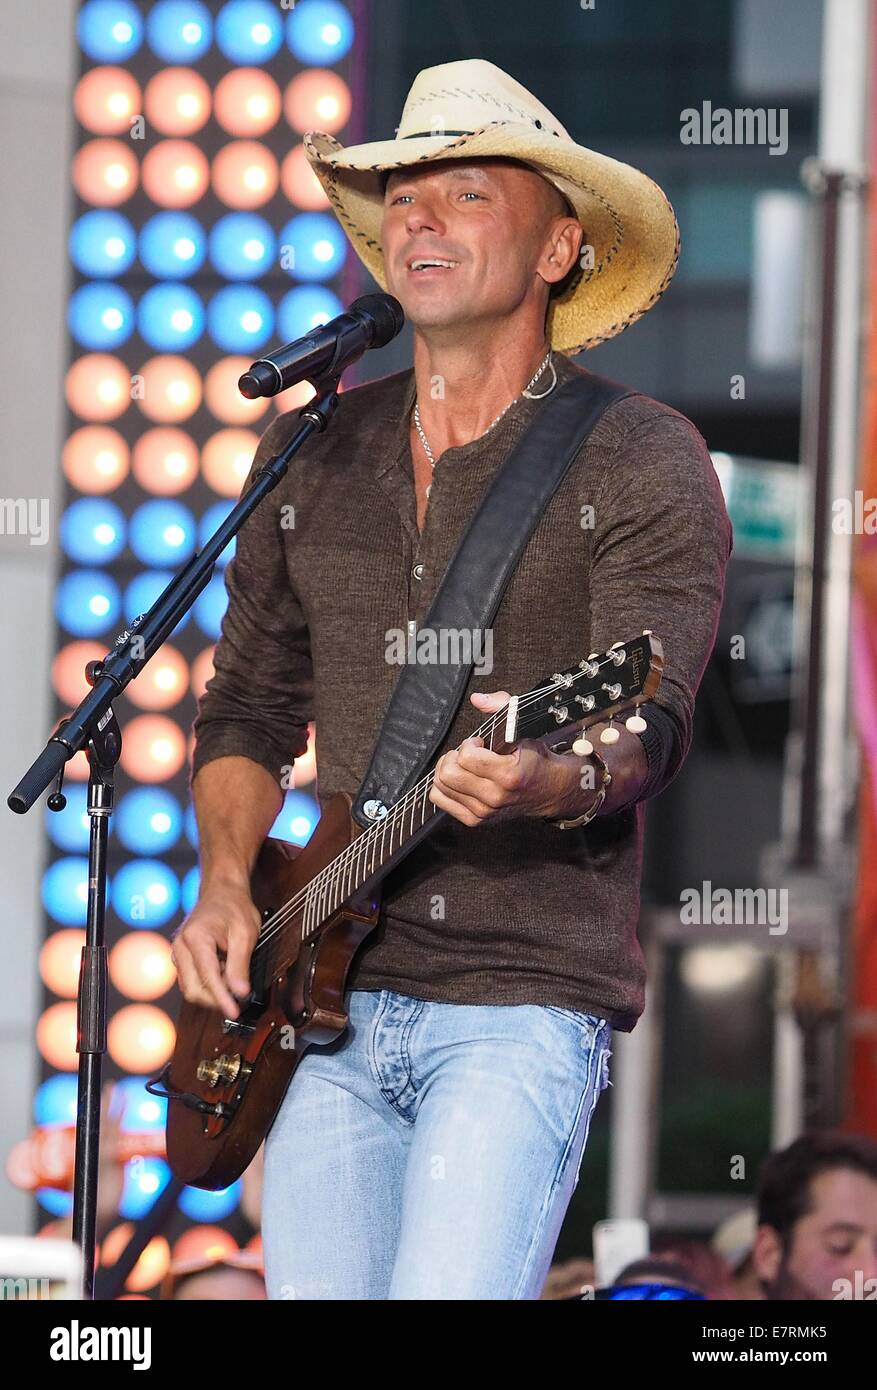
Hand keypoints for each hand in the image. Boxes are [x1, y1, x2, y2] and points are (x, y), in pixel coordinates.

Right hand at [171, 882, 260, 1017]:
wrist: (222, 892)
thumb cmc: (233, 907)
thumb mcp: (245, 934)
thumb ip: (240, 965)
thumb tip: (240, 992)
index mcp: (195, 938)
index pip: (207, 977)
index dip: (222, 998)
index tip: (234, 1012)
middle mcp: (181, 947)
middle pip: (194, 989)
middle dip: (216, 999)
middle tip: (239, 998)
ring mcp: (178, 953)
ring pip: (191, 988)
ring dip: (212, 992)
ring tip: (233, 979)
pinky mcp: (181, 957)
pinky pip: (192, 980)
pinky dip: (208, 984)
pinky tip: (224, 974)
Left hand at [428, 690, 569, 827]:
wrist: (548, 790)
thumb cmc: (535, 760)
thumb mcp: (524, 729)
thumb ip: (502, 707)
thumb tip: (478, 699)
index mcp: (508, 775)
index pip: (466, 757)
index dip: (470, 743)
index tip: (480, 743)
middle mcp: (494, 797)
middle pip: (448, 774)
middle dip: (453, 757)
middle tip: (467, 754)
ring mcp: (484, 811)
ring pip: (440, 787)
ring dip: (448, 770)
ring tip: (464, 766)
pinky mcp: (475, 819)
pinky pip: (440, 799)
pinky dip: (444, 786)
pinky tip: (460, 779)